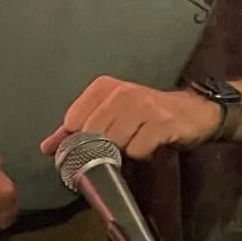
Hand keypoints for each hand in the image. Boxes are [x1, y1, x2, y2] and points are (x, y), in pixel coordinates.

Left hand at [39, 76, 220, 160]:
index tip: (96, 142)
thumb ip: (76, 131)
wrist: (194, 112)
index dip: (81, 139)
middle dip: (103, 148)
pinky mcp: (161, 122)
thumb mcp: (110, 116)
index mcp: (104, 86)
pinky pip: (138, 150)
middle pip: (93, 134)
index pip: (74, 121)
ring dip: (125, 151)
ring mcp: (143, 105)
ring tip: (137, 142)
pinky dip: (143, 154)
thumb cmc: (148, 115)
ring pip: (114, 143)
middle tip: (119, 148)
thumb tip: (46, 147)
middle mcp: (122, 91)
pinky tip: (152, 145)